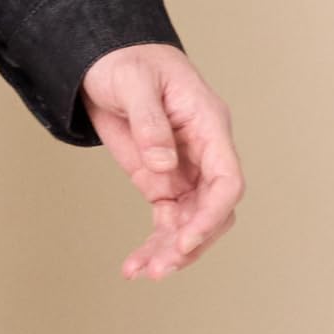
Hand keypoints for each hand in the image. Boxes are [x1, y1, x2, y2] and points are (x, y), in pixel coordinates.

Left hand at [80, 44, 243, 280]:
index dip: (212, 215)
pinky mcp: (163, 184)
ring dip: (170, 252)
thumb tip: (164, 164)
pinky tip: (134, 267)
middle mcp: (204, 154)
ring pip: (190, 224)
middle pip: (214, 211)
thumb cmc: (126, 61)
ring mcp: (185, 172)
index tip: (185, 239)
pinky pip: (166, 223)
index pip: (228, 180)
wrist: (105, 61)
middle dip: (190, 243)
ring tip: (141, 272)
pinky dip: (153, 246)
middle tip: (159, 268)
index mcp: (208, 125)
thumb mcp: (133, 82)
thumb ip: (150, 122)